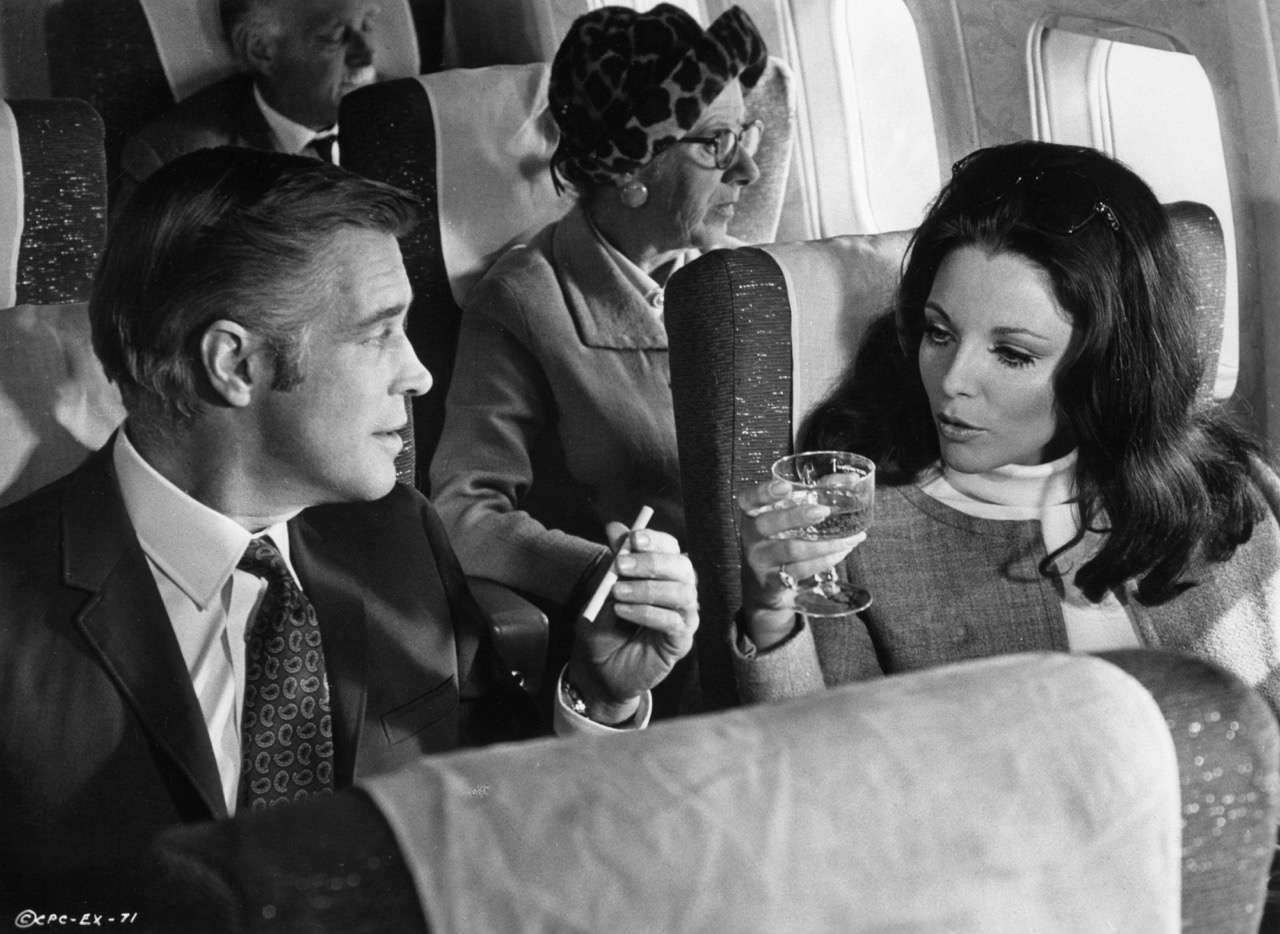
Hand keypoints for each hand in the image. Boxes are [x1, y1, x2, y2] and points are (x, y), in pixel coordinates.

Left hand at [570, 523, 698, 722]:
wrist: (600, 669)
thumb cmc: (605, 627)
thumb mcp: (602, 590)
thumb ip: (614, 561)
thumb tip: (615, 527)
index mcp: (664, 573)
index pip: (671, 548)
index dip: (656, 540)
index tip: (632, 538)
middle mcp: (680, 591)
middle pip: (683, 567)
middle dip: (652, 562)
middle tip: (620, 566)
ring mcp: (684, 616)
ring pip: (681, 593)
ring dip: (647, 589)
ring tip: (617, 594)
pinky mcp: (681, 641)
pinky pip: (673, 622)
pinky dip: (647, 613)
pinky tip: (623, 612)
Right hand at [738, 478, 864, 648]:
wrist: (763, 586)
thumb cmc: (780, 540)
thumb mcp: (788, 517)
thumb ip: (817, 493)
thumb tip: (851, 479)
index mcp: (752, 515)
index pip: (749, 500)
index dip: (764, 492)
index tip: (785, 486)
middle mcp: (751, 537)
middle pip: (767, 524)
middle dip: (795, 517)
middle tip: (823, 511)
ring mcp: (761, 560)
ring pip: (790, 550)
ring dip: (823, 543)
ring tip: (849, 537)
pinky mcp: (773, 581)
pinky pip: (801, 570)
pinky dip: (825, 560)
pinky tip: (842, 551)